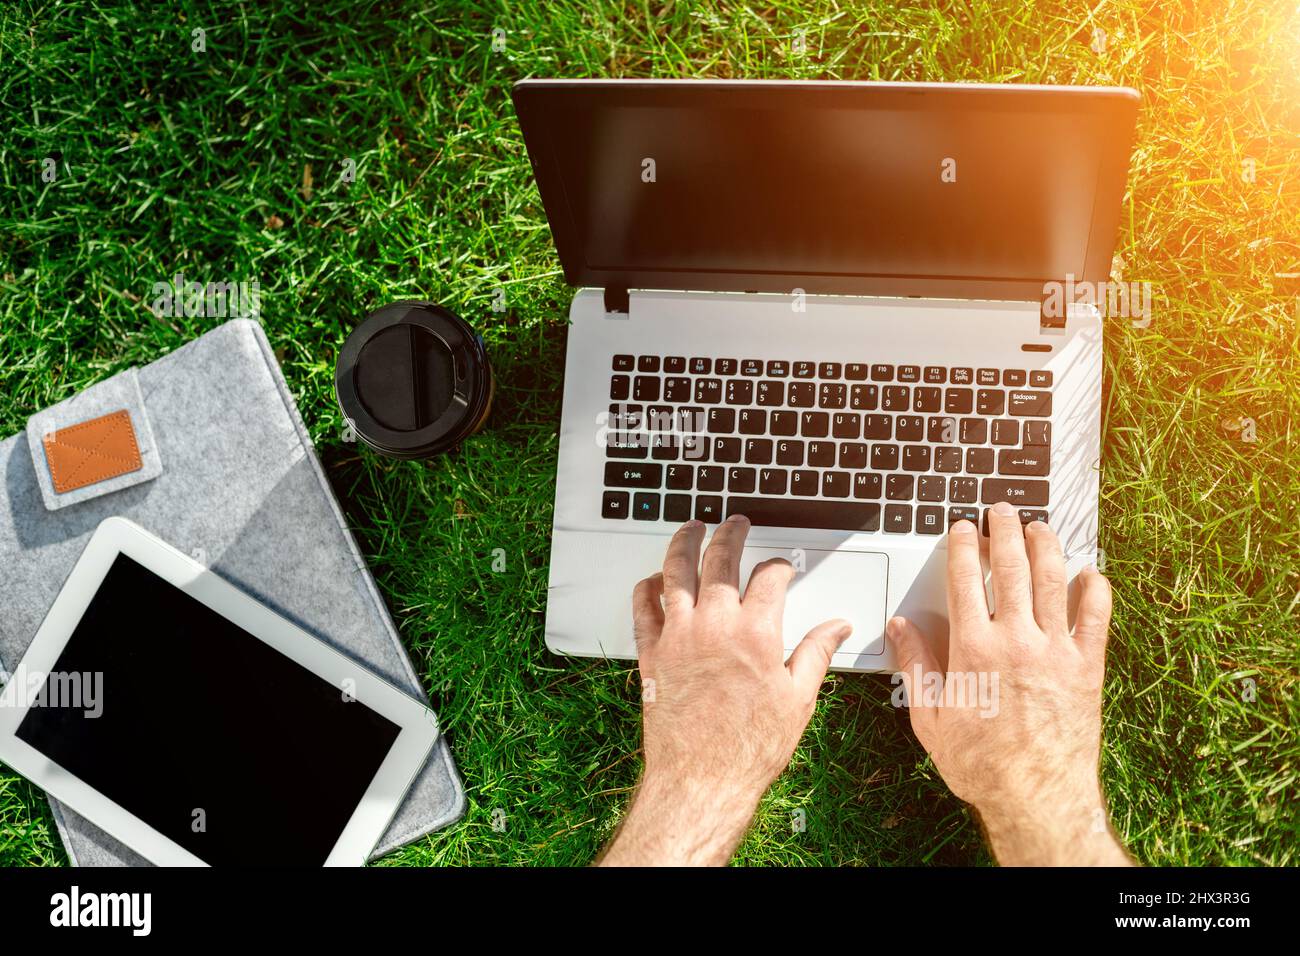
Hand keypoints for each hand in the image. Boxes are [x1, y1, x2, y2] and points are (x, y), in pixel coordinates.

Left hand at [597, 515, 851, 865]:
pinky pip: (644, 607)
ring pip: (676, 572)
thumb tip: (838, 627)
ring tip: (691, 528)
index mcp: (756, 632)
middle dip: (730, 534)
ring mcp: (678, 636)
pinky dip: (648, 587)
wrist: (702, 779)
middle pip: (720, 560)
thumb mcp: (798, 699)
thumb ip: (817, 653)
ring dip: (684, 544)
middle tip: (735, 523)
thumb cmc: (750, 747)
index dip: (779, 566)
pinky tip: (654, 579)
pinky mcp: (652, 654)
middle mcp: (714, 625)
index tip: (781, 567)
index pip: (769, 578)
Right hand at [886, 501, 1131, 864]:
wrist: (1035, 799)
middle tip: (1002, 512)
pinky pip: (1095, 617)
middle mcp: (1015, 640)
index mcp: (973, 648)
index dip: (963, 546)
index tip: (963, 529)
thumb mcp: (929, 717)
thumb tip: (900, 627)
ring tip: (1038, 527)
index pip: (964, 579)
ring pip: (1052, 580)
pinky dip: (1094, 590)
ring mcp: (1055, 651)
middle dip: (1004, 532)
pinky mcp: (1086, 668)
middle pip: (1010, 568)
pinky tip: (1090, 574)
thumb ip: (915, 665)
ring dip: (1045, 546)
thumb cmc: (981, 763)